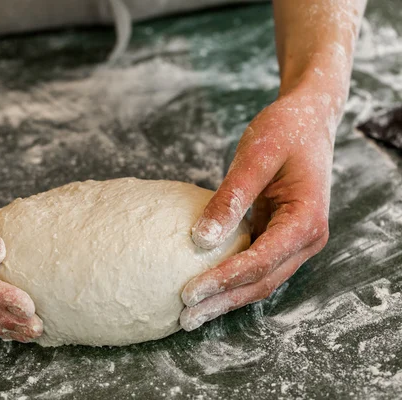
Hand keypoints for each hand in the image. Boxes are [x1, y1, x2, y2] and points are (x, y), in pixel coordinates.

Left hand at [180, 87, 333, 330]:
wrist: (307, 119)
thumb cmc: (283, 131)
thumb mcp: (255, 157)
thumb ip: (230, 198)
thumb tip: (200, 240)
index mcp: (306, 221)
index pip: (261, 262)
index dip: (224, 280)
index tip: (188, 293)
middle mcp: (306, 239)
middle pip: (261, 283)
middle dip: (222, 302)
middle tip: (184, 318)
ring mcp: (294, 241)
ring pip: (260, 281)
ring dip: (226, 298)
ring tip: (190, 314)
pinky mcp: (279, 236)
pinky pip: (255, 266)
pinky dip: (231, 280)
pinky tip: (206, 287)